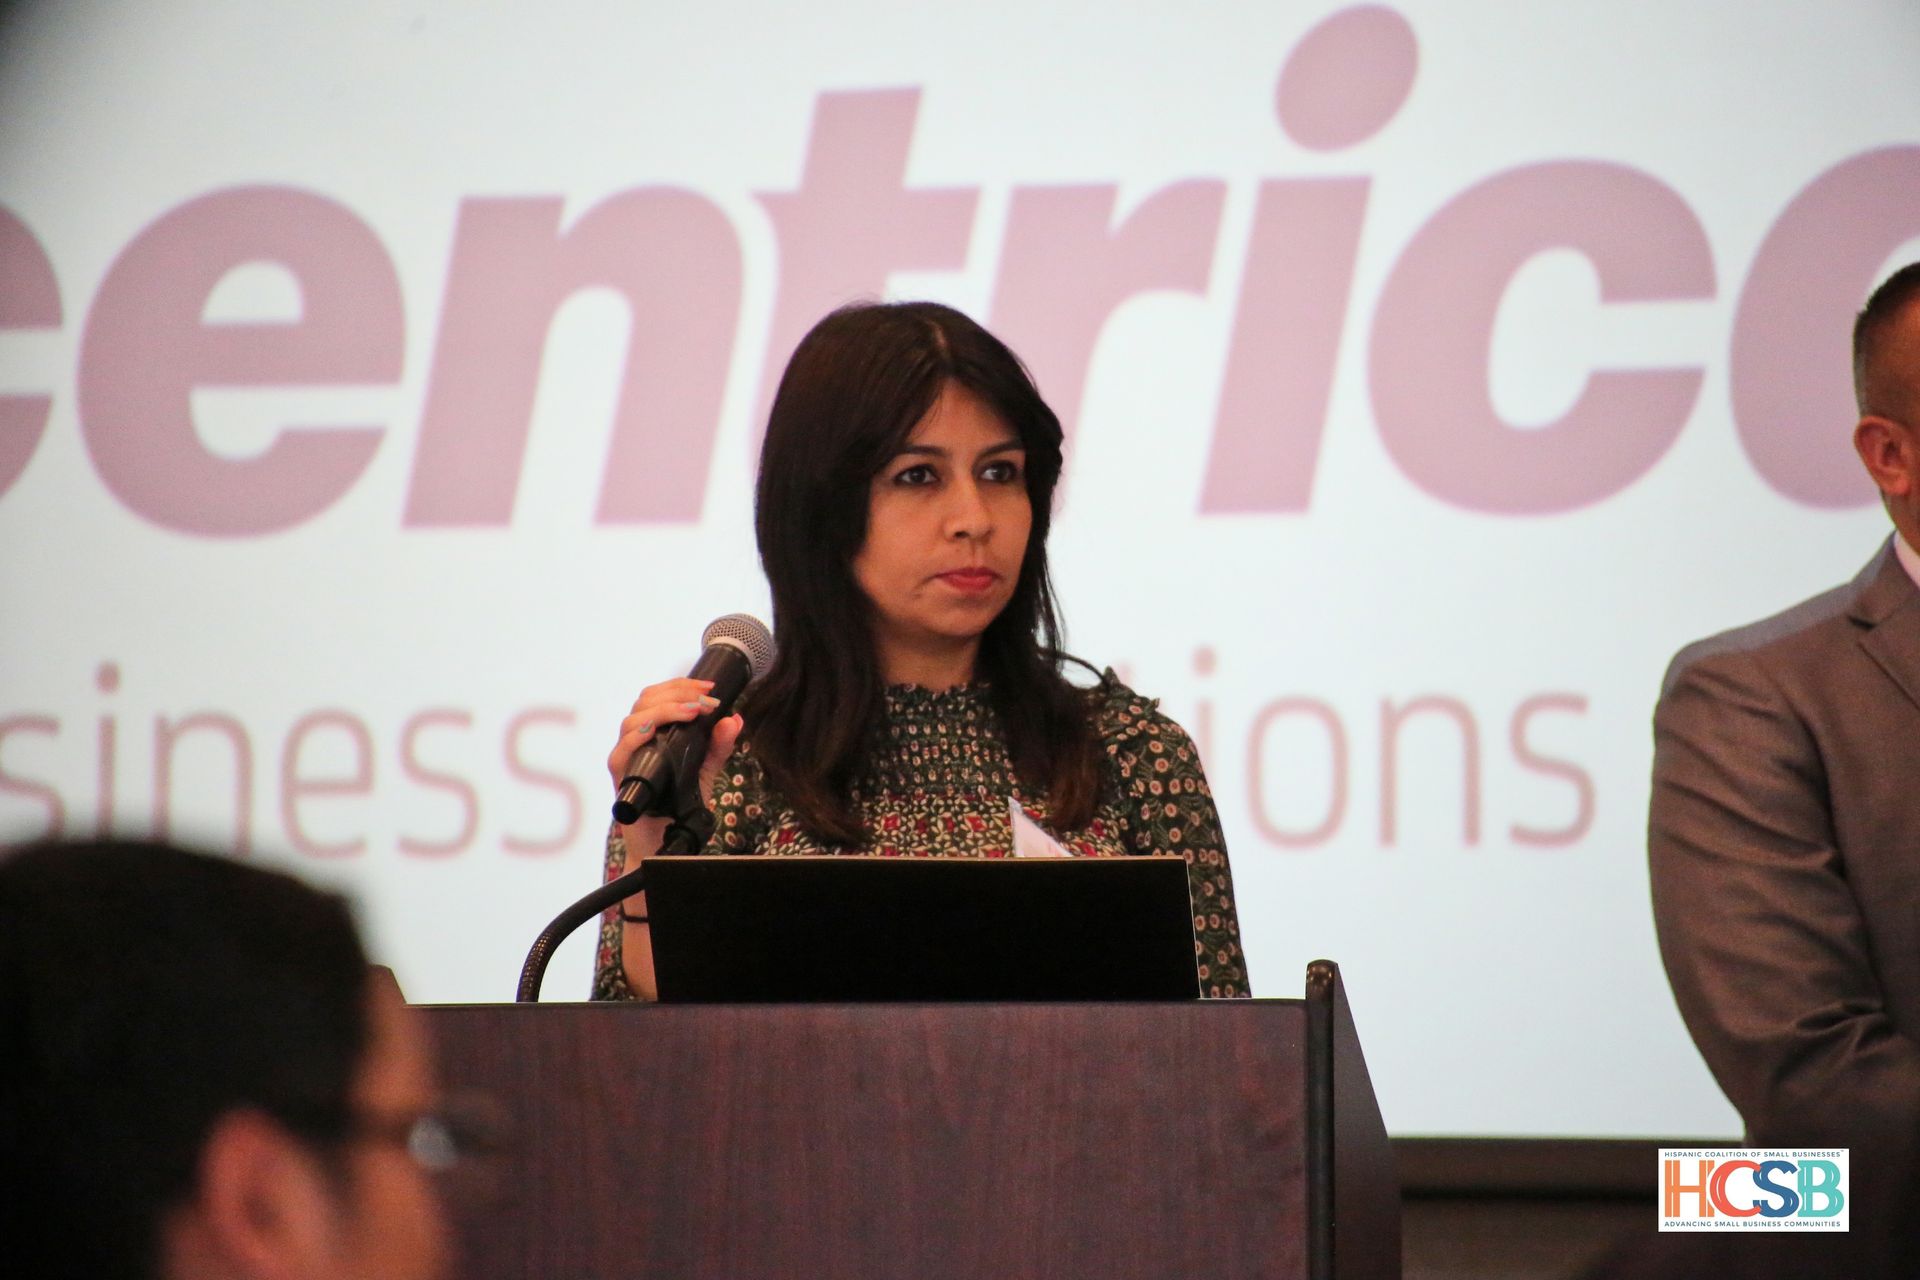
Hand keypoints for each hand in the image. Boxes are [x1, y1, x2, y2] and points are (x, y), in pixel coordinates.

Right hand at [606, 678, 744, 864]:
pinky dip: (637, 736)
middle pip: (643, 701)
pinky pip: (621, 751)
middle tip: (705, 700)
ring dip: (663, 710)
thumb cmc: (679, 803)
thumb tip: (734, 719)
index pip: (657, 696)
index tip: (709, 687)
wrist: (666, 841)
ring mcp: (626, 759)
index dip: (680, 685)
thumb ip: (718, 746)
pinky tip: (655, 730)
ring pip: (631, 720)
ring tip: (692, 712)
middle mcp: (636, 741)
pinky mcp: (621, 778)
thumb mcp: (705, 770)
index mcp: (653, 732)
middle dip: (676, 693)